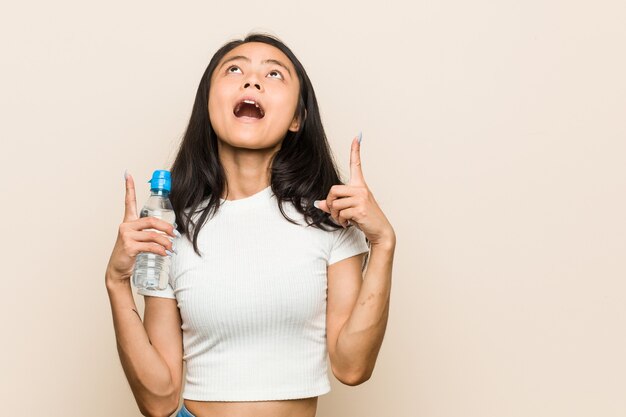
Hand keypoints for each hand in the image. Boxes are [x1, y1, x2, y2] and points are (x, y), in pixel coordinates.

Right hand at [105, 171, 178, 286]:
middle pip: (151, 221)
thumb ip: (150, 234)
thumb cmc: (130, 254)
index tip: (127, 174)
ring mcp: (126, 236)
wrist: (118, 270)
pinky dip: (161, 250)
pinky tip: (165, 254)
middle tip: (175, 234)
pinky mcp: (129, 246)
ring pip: (153, 235)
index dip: (129, 187)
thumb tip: (170, 234)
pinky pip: (150, 246)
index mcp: (128, 222)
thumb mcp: (138, 241)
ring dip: (166, 242)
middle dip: (166, 227)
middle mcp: (126, 226)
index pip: (128, 201)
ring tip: (172, 248)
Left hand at [314, 134, 395, 246]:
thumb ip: (334, 205)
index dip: (356, 150)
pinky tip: (348, 223)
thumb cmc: (365, 218)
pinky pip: (340, 213)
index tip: (357, 136)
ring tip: (343, 219)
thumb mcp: (349, 209)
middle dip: (329, 203)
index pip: (356, 165)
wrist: (380, 230)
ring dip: (334, 215)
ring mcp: (361, 199)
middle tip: (334, 212)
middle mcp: (361, 189)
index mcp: (359, 186)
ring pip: (335, 204)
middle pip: (333, 189)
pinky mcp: (360, 209)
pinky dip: (340, 221)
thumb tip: (317, 204)